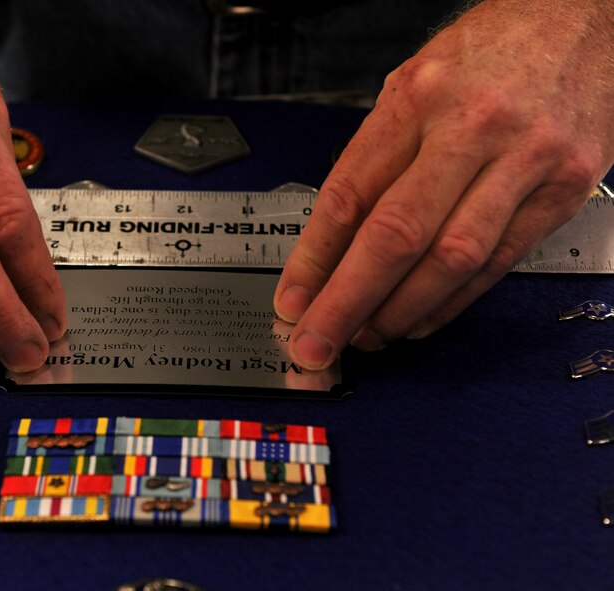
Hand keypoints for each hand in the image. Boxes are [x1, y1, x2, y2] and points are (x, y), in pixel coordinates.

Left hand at [275, 0, 613, 369]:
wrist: (588, 18)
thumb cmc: (493, 50)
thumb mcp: (413, 83)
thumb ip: (377, 156)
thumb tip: (334, 241)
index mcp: (418, 97)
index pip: (350, 194)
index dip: (315, 259)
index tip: (292, 300)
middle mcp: (471, 128)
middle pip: (396, 236)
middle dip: (347, 302)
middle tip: (317, 343)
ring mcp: (524, 160)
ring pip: (450, 260)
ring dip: (399, 312)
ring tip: (366, 336)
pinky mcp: (562, 189)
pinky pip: (498, 263)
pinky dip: (451, 302)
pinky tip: (419, 321)